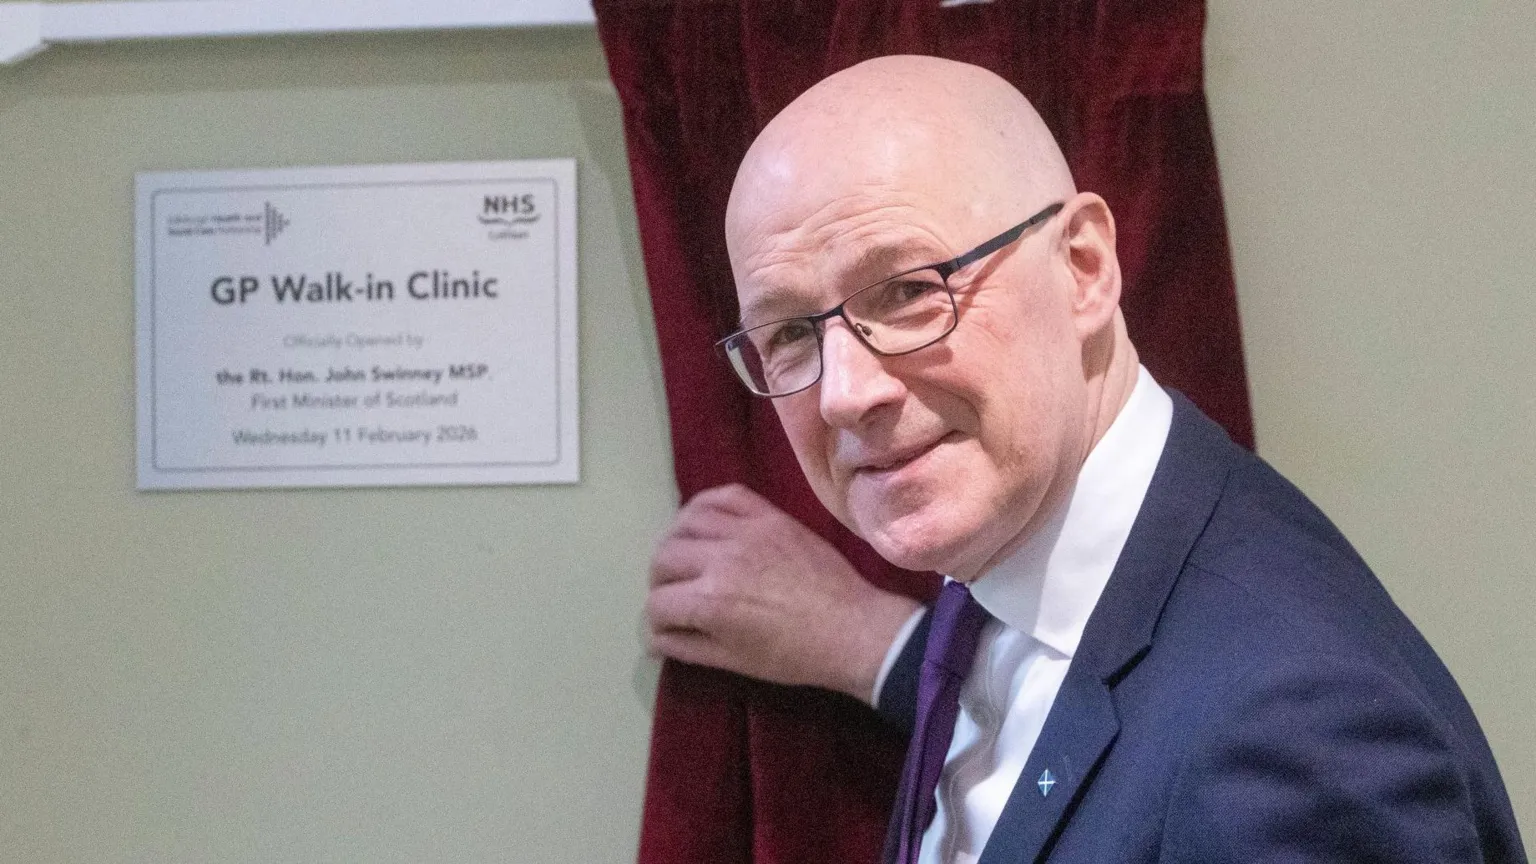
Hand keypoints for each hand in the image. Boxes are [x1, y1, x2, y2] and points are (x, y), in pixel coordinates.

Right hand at [647, 483, 921, 703]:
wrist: (852, 630)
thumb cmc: (794, 656)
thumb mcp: (734, 661)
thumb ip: (688, 647)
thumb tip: (654, 638)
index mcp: (710, 602)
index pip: (658, 602)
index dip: (657, 620)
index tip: (667, 628)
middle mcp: (720, 559)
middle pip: (663, 557)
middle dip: (661, 581)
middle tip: (675, 595)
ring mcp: (746, 531)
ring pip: (686, 521)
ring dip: (676, 541)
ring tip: (687, 558)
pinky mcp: (769, 516)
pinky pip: (725, 494)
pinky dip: (705, 505)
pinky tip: (705, 523)